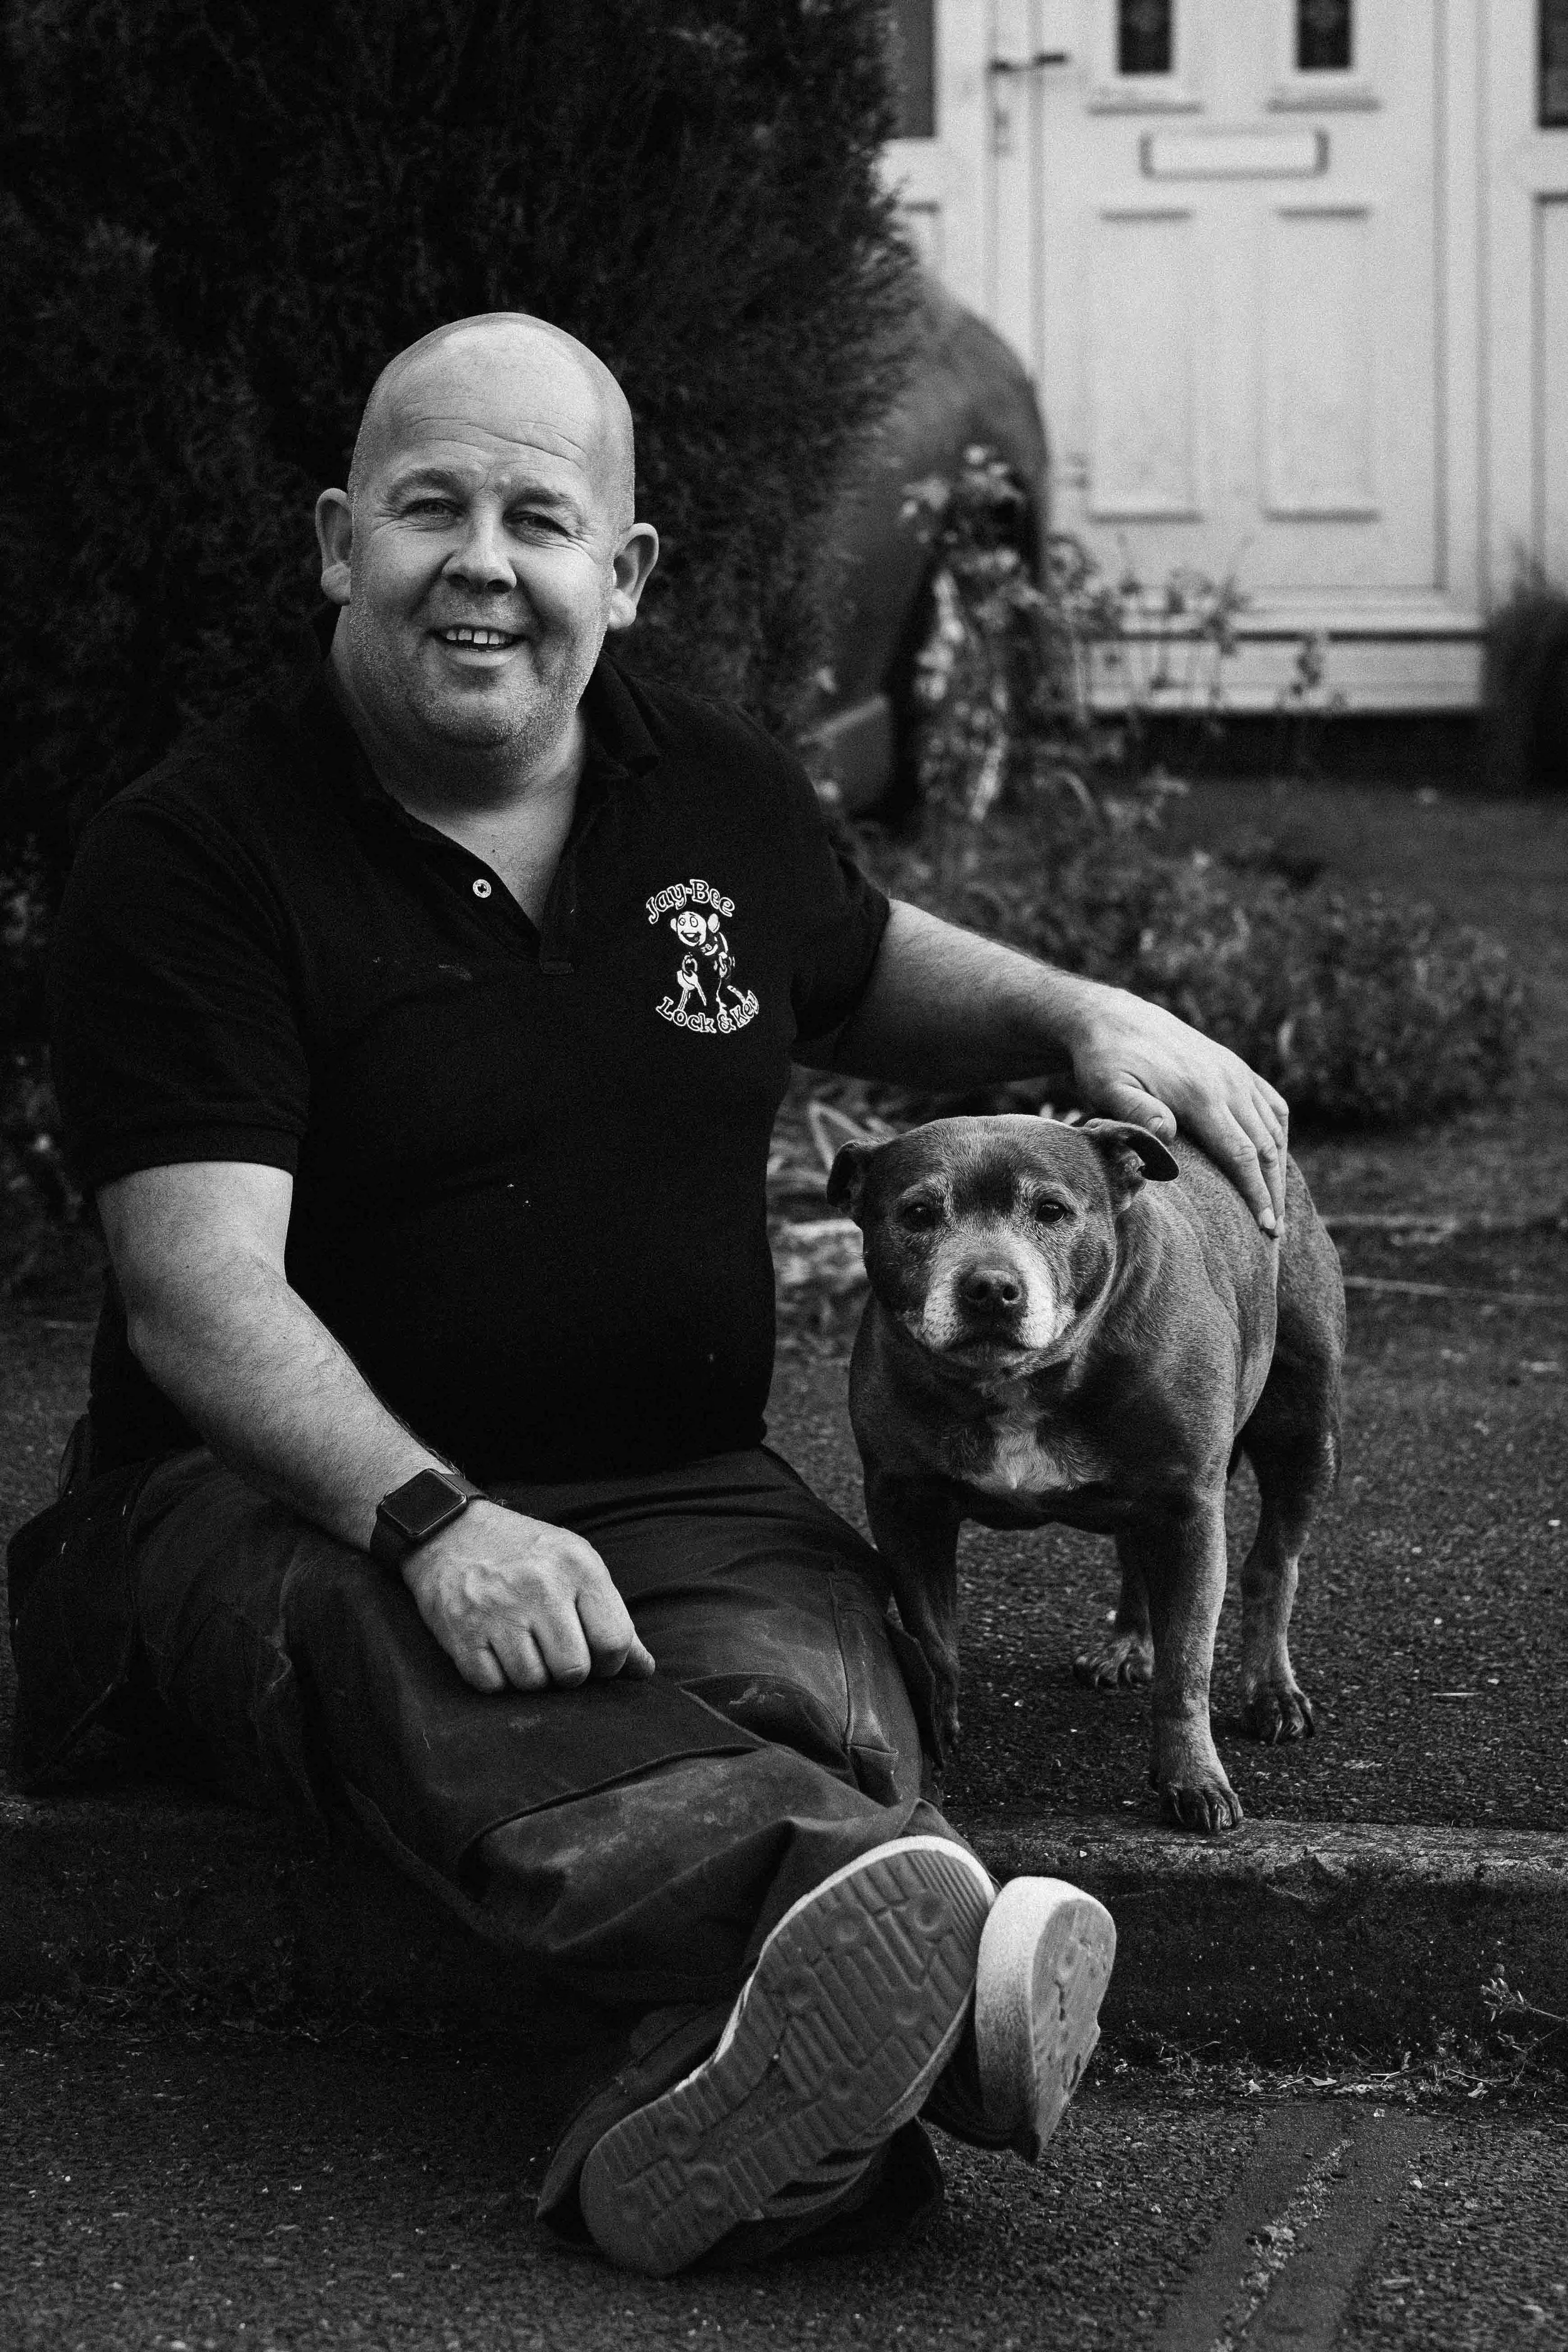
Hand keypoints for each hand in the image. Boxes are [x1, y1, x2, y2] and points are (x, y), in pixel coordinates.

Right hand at [401, 1499, 655, 1692]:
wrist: (452, 1531)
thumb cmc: (526, 1553)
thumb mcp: (577, 1566)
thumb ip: (612, 1617)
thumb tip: (644, 1672)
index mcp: (578, 1567)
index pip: (614, 1641)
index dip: (611, 1664)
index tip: (597, 1659)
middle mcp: (539, 1587)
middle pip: (573, 1671)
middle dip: (569, 1674)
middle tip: (556, 1655)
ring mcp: (497, 1610)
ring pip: (532, 1683)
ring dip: (532, 1677)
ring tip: (525, 1649)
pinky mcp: (461, 1631)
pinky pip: (492, 1685)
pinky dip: (497, 1679)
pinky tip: (496, 1651)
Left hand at [1061, 980, 1288, 1232]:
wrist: (1113, 1018)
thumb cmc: (1104, 1060)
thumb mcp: (1107, 1085)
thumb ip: (1135, 1111)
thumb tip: (1168, 1132)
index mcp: (1200, 1094)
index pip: (1241, 1154)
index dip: (1256, 1193)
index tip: (1266, 1228)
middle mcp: (1228, 1081)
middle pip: (1265, 1146)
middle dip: (1273, 1191)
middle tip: (1275, 1233)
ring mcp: (1235, 1072)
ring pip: (1273, 1127)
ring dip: (1278, 1167)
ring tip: (1275, 1205)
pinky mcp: (1234, 1066)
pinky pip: (1271, 1104)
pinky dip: (1278, 1134)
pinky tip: (1274, 1158)